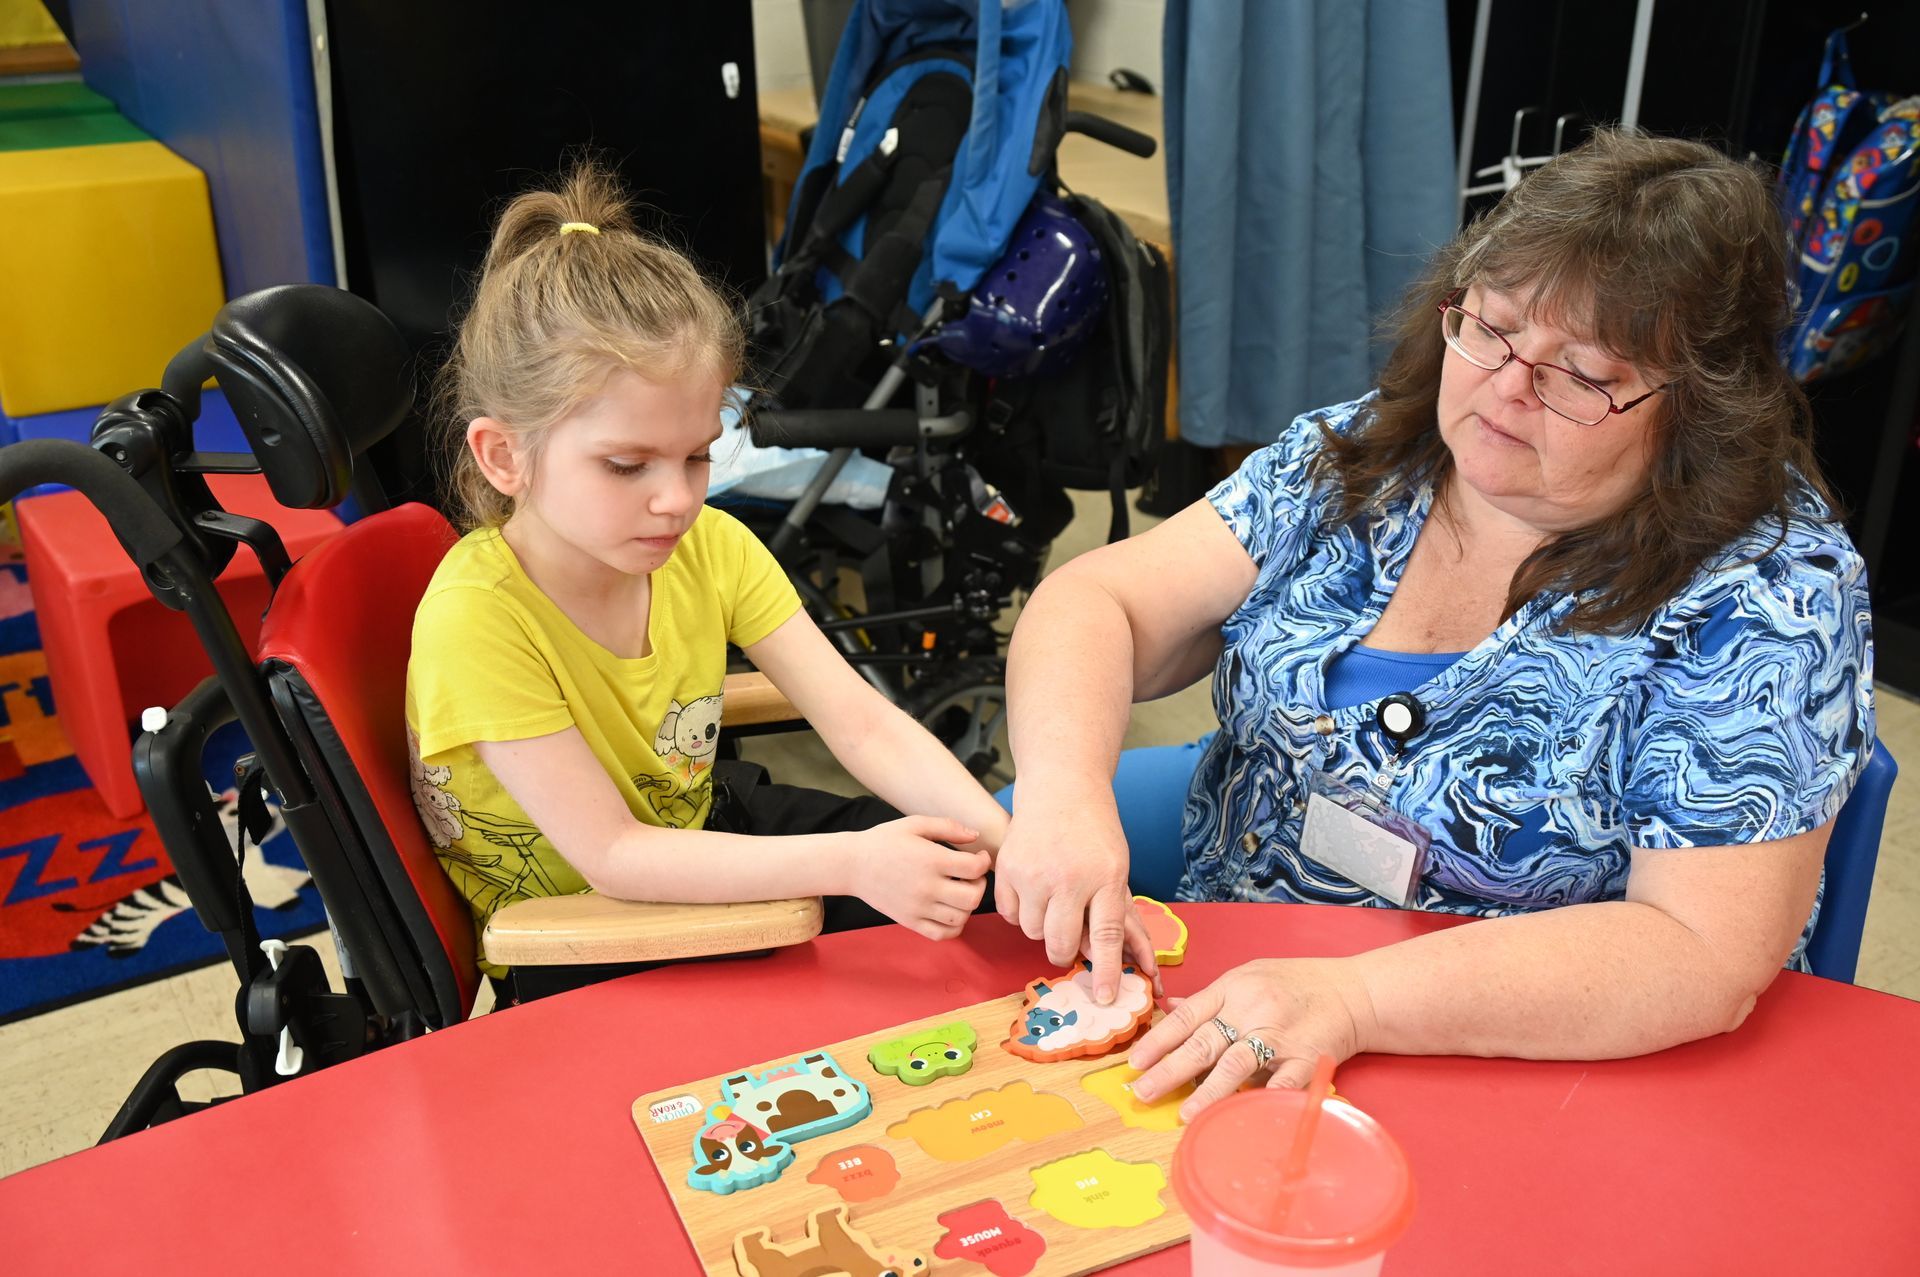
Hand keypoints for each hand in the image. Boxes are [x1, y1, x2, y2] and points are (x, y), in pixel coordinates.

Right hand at [849, 816, 991, 940]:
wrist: (852, 865)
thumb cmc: (884, 841)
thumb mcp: (914, 824)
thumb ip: (948, 827)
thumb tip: (976, 836)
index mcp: (930, 860)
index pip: (975, 868)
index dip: (984, 861)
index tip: (979, 857)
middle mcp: (926, 887)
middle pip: (972, 897)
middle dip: (980, 885)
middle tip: (972, 876)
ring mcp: (918, 908)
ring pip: (961, 918)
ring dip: (968, 906)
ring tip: (960, 892)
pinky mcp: (910, 922)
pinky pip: (943, 934)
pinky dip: (955, 926)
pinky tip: (950, 910)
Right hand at [994, 799, 1160, 1003]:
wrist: (1060, 788)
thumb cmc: (1095, 831)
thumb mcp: (1117, 867)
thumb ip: (1116, 912)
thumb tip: (1127, 960)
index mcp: (1105, 877)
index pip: (1107, 936)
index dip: (1105, 971)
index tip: (1104, 997)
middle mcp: (1069, 877)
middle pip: (1060, 943)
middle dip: (1064, 953)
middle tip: (1067, 943)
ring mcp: (1033, 873)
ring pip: (1032, 932)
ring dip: (1041, 926)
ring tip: (1051, 899)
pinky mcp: (1007, 869)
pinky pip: (1009, 914)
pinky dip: (1019, 910)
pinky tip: (1031, 889)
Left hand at [1127, 958, 1377, 1119]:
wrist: (1354, 992)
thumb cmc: (1297, 984)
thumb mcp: (1248, 976)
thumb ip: (1211, 997)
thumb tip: (1169, 1007)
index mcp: (1234, 988)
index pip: (1187, 1016)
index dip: (1158, 1040)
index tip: (1134, 1062)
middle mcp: (1253, 1011)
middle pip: (1204, 1042)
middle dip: (1169, 1070)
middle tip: (1142, 1091)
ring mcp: (1280, 1037)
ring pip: (1237, 1065)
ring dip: (1208, 1092)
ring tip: (1184, 1115)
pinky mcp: (1306, 1060)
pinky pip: (1280, 1085)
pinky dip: (1261, 1101)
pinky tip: (1241, 1118)